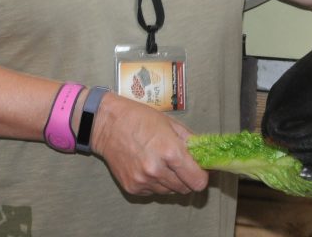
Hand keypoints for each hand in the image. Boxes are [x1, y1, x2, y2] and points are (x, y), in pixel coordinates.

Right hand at [90, 93, 208, 195]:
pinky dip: (156, 183)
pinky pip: (153, 192)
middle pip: (185, 189)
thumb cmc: (141, 119)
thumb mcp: (171, 124)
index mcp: (170, 152)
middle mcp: (157, 170)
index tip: (200, 171)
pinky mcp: (132, 187)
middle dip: (187, 178)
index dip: (202, 177)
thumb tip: (204, 156)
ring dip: (171, 182)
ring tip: (162, 164)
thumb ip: (190, 142)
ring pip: (170, 192)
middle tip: (182, 166)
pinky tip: (148, 167)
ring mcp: (143, 181)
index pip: (197, 181)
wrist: (108, 125)